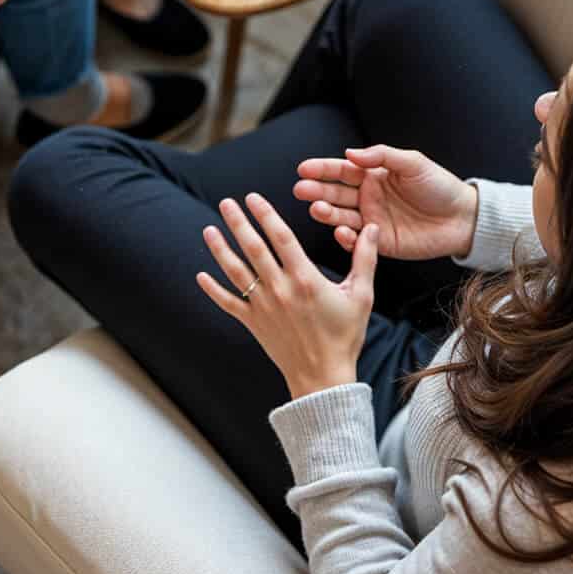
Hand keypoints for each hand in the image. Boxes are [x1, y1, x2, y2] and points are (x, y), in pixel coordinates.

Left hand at [197, 192, 379, 401]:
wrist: (324, 376)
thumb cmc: (345, 336)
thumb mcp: (361, 296)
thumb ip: (365, 259)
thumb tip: (372, 227)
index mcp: (305, 278)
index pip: (281, 237)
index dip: (266, 214)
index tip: (252, 197)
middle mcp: (280, 289)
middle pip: (254, 248)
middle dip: (238, 223)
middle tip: (226, 203)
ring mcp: (263, 306)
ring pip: (236, 272)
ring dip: (220, 249)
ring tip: (209, 229)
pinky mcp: (253, 323)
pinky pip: (228, 303)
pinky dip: (213, 289)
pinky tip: (200, 275)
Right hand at [294, 145, 477, 261]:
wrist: (464, 218)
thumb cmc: (440, 186)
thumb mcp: (412, 163)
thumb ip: (381, 156)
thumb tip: (349, 153)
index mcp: (373, 176)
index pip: (342, 171)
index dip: (322, 169)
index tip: (303, 169)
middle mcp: (368, 198)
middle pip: (336, 193)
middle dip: (317, 191)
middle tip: (301, 190)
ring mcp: (372, 220)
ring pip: (342, 216)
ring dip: (327, 213)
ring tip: (317, 209)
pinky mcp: (380, 242)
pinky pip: (357, 240)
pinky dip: (346, 237)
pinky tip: (341, 231)